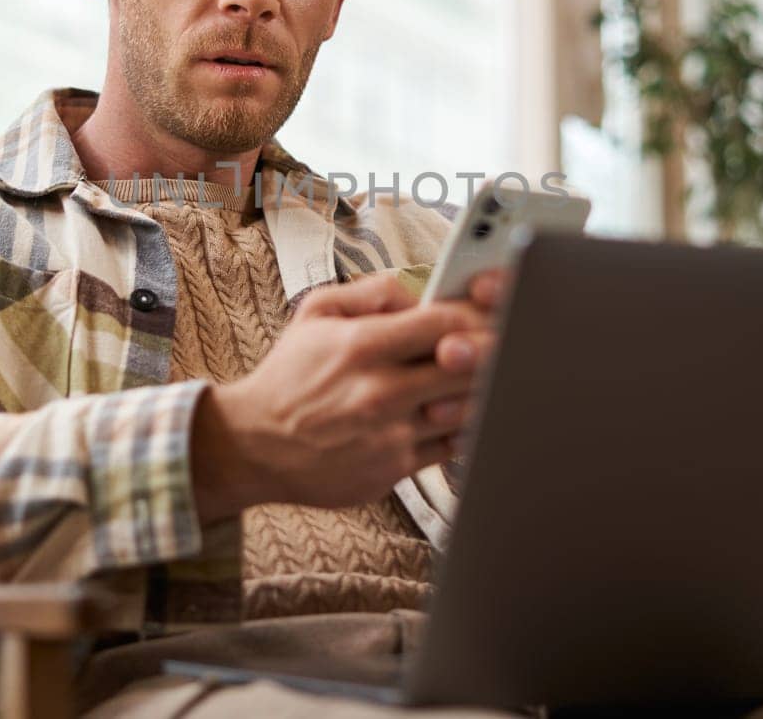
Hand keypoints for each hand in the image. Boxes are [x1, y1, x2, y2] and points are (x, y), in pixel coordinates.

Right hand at [192, 269, 507, 522]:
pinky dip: (465, 426)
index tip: (490, 307)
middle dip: (495, 349)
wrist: (255, 444)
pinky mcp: (394, 469)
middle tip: (507, 339)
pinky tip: (459, 409)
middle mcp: (379, 392)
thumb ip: (371, 291)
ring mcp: (390, 435)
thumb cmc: (290, 375)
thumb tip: (420, 292)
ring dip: (484, 390)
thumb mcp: (316, 313)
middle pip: (468, 367)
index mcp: (361, 346)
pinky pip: (452, 447)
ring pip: (467, 409)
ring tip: (484, 375)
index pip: (443, 322)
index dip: (478, 312)